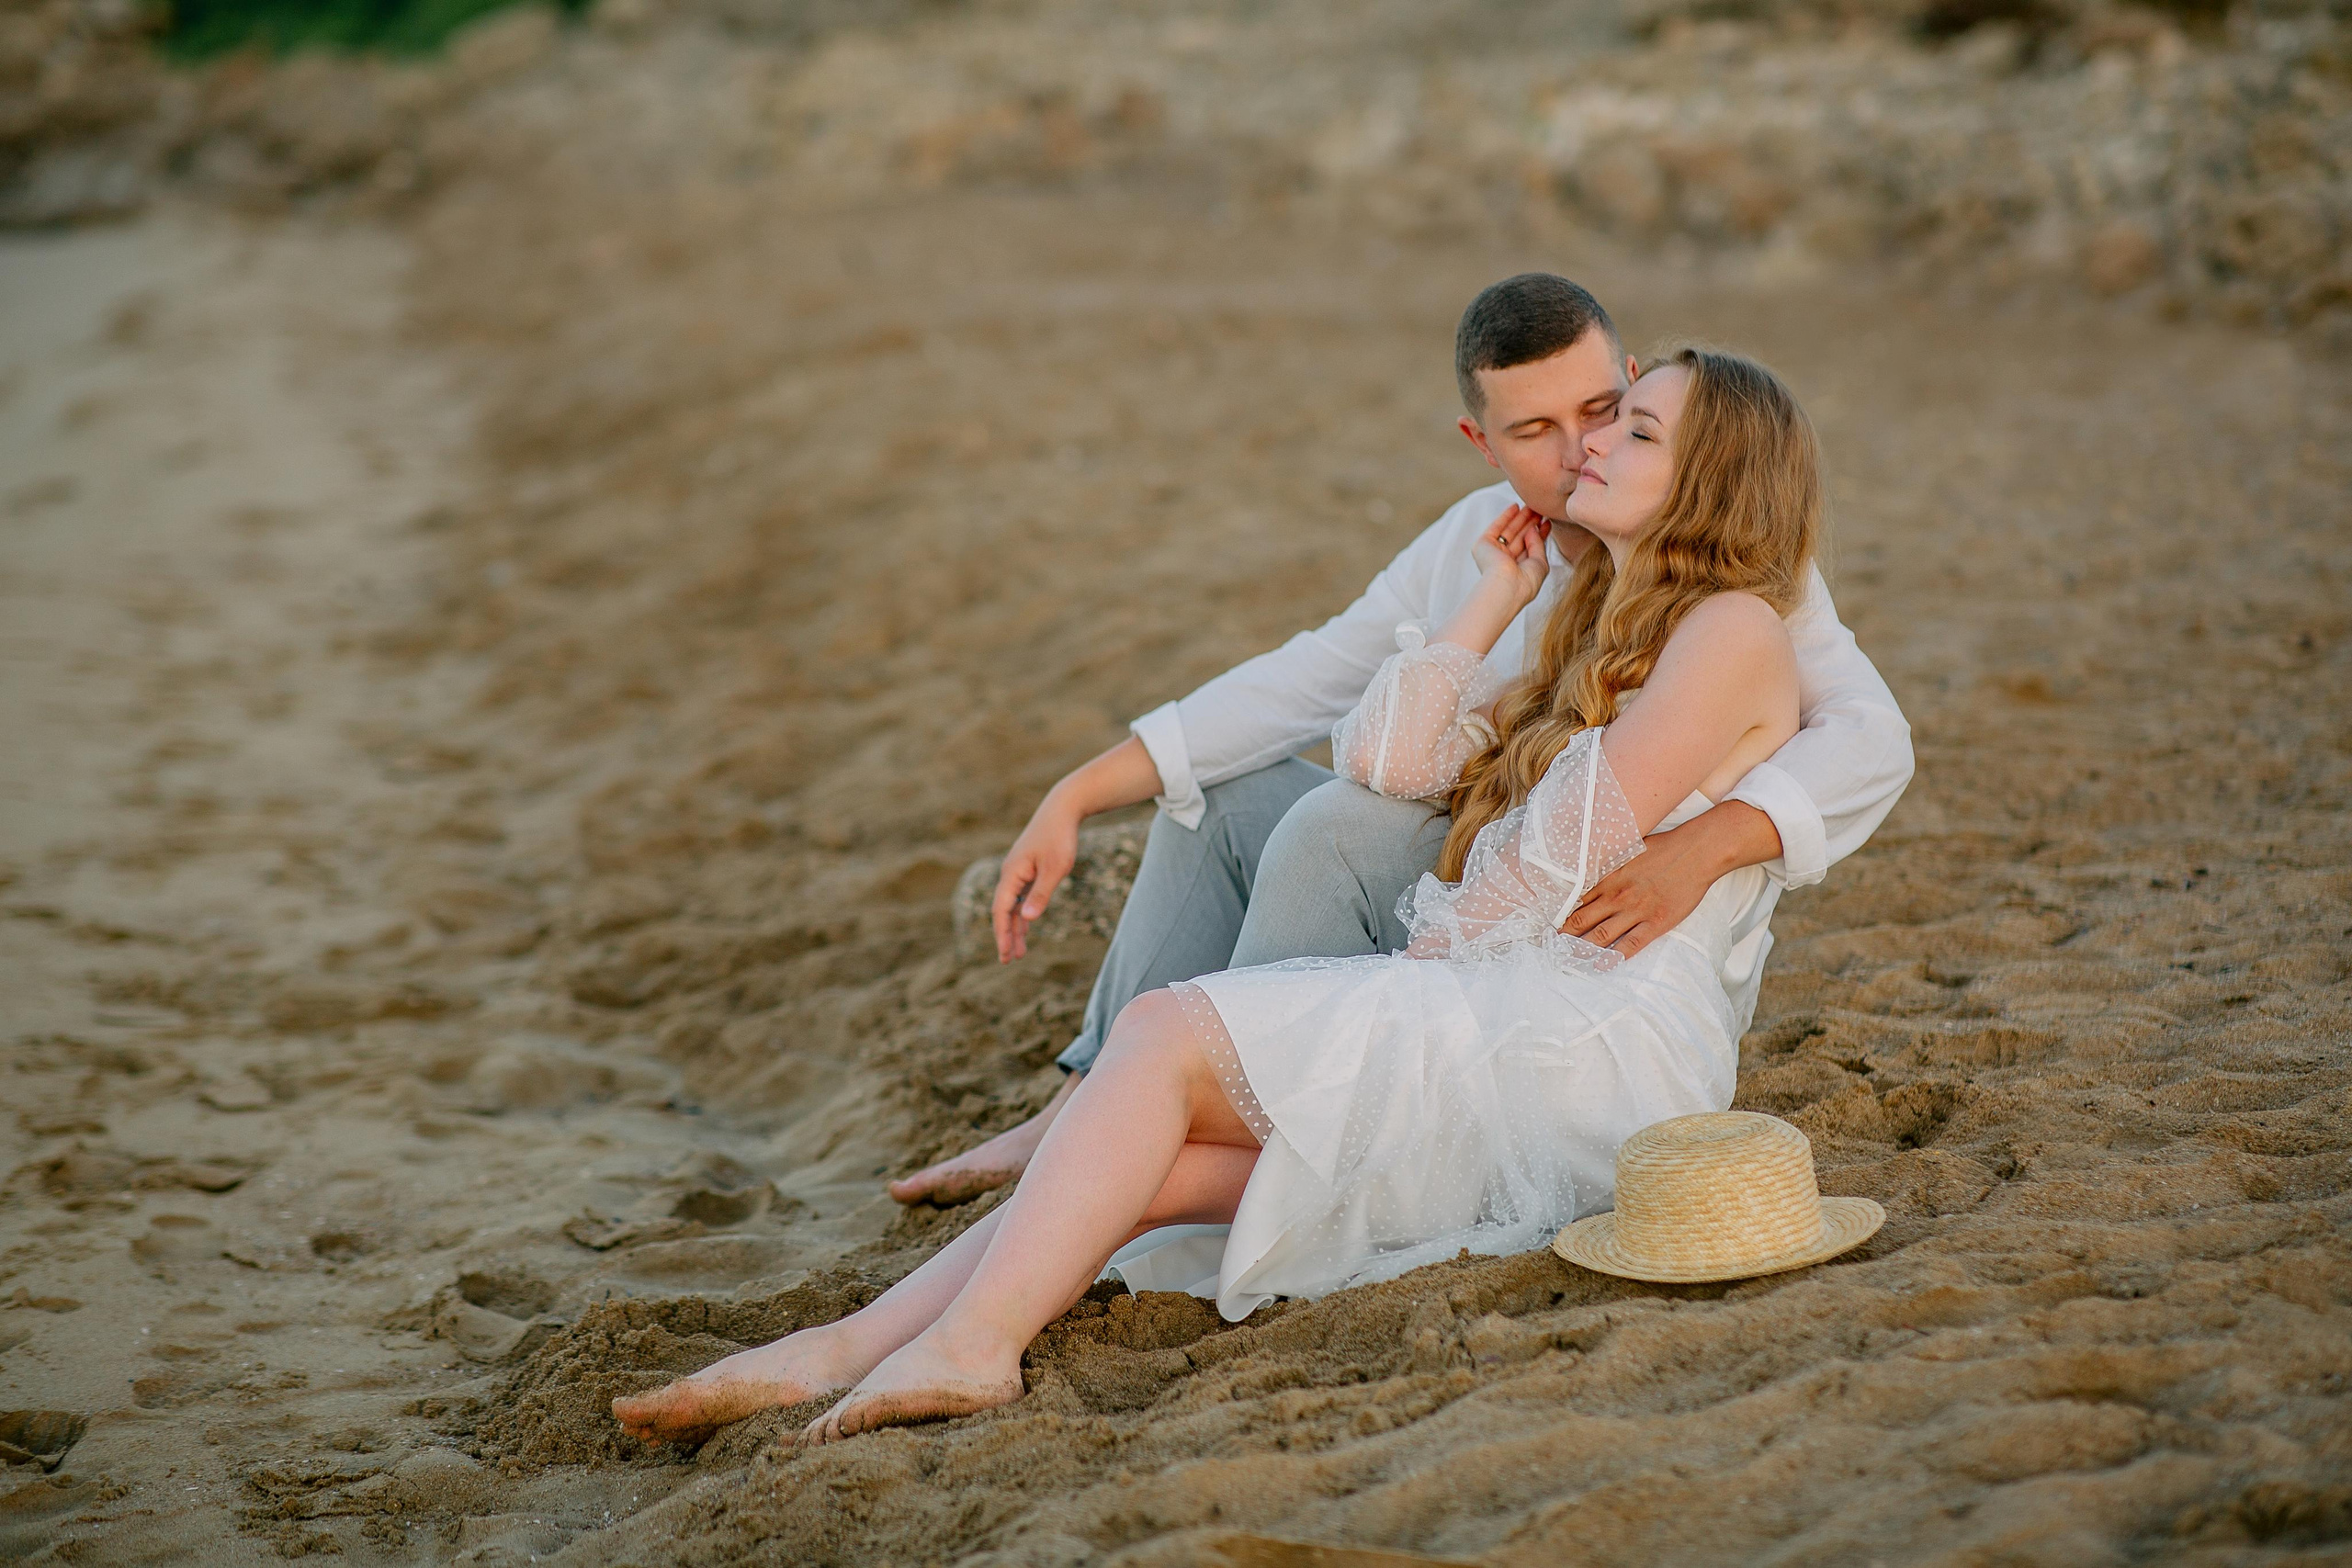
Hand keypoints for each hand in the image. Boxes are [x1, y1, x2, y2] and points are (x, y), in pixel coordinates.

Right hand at [991, 797, 1079, 961]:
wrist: (1062, 808)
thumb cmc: (1060, 837)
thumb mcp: (1055, 868)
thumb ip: (1041, 894)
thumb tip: (1026, 919)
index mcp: (1012, 873)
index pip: (1001, 910)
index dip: (1002, 934)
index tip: (1005, 955)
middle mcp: (1010, 873)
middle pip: (1003, 911)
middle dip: (1005, 936)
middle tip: (1008, 960)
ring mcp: (1018, 871)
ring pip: (1011, 905)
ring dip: (1014, 927)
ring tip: (1018, 952)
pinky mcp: (1028, 869)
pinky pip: (1020, 896)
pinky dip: (1022, 913)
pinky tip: (1026, 926)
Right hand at [1470, 503, 1550, 604]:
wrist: (1507, 586)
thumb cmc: (1526, 582)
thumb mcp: (1540, 563)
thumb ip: (1539, 544)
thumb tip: (1534, 528)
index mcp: (1518, 570)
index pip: (1529, 548)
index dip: (1539, 534)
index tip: (1547, 522)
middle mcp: (1505, 561)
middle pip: (1520, 537)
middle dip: (1531, 523)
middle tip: (1541, 510)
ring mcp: (1493, 553)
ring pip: (1509, 531)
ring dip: (1521, 518)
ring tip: (1532, 505)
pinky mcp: (1483, 545)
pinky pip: (1496, 527)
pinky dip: (1505, 516)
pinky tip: (1515, 507)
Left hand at [1562, 816, 1726, 957]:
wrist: (1697, 852)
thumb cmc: (1665, 848)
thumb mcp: (1628, 849)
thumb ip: (1609, 863)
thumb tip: (1591, 868)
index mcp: (1609, 877)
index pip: (1575, 899)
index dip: (1559, 913)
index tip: (1547, 924)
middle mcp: (1617, 896)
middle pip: (1581, 920)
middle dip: (1562, 935)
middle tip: (1549, 947)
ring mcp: (1636, 911)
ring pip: (1600, 936)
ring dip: (1581, 949)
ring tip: (1566, 959)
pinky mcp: (1655, 923)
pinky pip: (1630, 945)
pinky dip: (1613, 957)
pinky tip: (1599, 965)